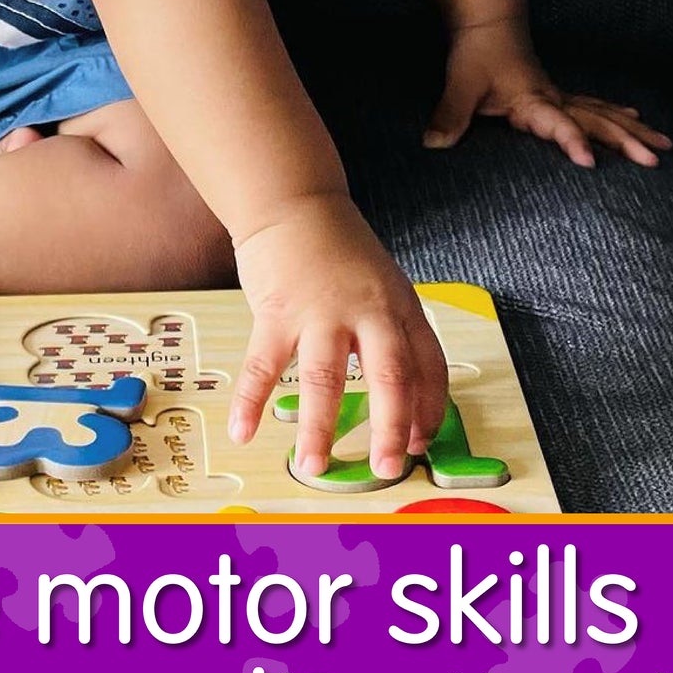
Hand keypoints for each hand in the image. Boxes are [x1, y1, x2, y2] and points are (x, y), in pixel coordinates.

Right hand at [228, 192, 446, 480]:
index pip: (429, 367)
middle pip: (389, 378)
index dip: (428, 411)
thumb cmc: (337, 247)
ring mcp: (321, 312)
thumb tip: (397, 393)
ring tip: (313, 466)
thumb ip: (390, 331)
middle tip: (384, 469)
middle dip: (389, 431)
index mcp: (401, 307)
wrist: (293, 203)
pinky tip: (243, 430)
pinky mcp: (277, 312)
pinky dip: (250, 402)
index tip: (420, 444)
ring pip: (326, 380)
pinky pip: (263, 366)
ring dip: (320, 430)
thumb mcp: (383, 284)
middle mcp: (367, 311)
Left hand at [424, 17, 672, 167]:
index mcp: (532, 100)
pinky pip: (593, 107)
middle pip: (595, 121)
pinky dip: (614, 115)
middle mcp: (552, 99)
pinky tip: (633, 119)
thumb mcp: (460, 85)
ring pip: (602, 113)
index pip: (557, 123)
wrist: (489, 25)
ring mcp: (558, 96)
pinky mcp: (556, 95)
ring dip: (631, 130)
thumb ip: (450, 115)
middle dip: (624, 141)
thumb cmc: (477, 54)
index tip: (589, 162)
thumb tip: (434, 145)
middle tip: (653, 160)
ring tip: (662, 145)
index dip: (572, 142)